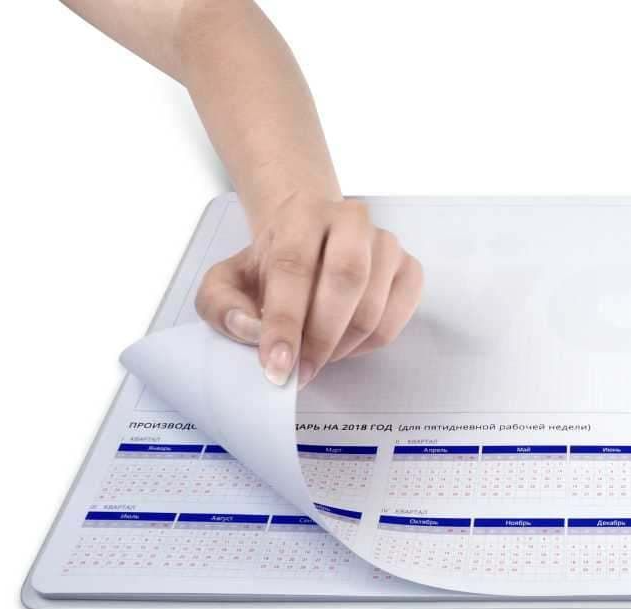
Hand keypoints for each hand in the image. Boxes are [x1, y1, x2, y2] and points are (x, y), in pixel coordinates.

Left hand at [196, 194, 422, 388]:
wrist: (310, 241)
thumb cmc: (272, 265)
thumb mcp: (228, 280)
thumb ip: (221, 305)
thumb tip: (248, 328)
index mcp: (302, 214)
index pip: (294, 266)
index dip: (284, 321)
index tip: (276, 365)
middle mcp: (351, 220)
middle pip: (346, 279)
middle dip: (320, 337)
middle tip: (300, 372)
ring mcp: (387, 244)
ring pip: (372, 308)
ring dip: (341, 346)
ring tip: (316, 356)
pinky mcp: (409, 269)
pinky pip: (394, 320)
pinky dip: (367, 345)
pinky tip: (343, 343)